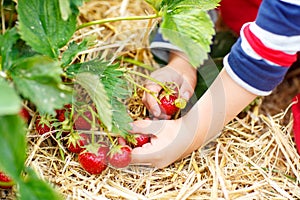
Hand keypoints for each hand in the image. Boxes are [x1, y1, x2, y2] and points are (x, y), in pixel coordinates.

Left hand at [130, 69, 257, 167]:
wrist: (193, 134)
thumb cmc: (176, 128)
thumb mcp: (157, 126)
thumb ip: (139, 127)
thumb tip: (124, 127)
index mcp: (154, 155)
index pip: (130, 157)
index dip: (120, 149)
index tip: (117, 138)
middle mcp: (155, 163)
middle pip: (133, 159)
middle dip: (125, 147)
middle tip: (122, 135)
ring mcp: (158, 164)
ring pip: (138, 158)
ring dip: (133, 147)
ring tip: (131, 134)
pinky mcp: (160, 161)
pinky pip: (145, 156)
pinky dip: (140, 148)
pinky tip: (141, 138)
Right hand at [143, 52, 196, 118]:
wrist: (181, 66)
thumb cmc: (185, 73)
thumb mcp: (189, 81)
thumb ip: (186, 91)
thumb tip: (182, 101)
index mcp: (160, 77)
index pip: (151, 90)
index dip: (152, 103)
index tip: (158, 114)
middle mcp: (152, 81)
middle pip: (146, 98)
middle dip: (154, 110)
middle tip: (166, 117)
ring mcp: (151, 86)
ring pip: (147, 101)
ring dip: (155, 111)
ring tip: (167, 116)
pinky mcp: (152, 91)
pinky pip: (151, 102)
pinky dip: (156, 109)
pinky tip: (165, 114)